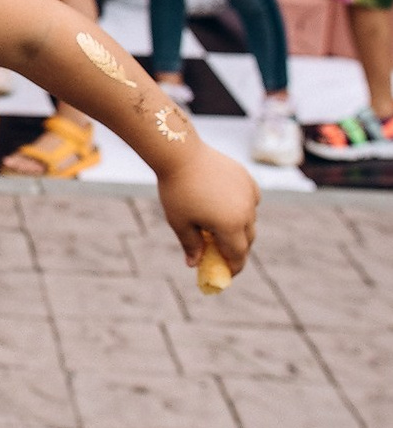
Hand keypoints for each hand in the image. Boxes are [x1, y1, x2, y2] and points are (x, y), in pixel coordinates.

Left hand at [156, 144, 258, 276]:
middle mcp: (245, 211)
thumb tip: (194, 264)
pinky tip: (230, 206)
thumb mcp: (179, 221)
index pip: (238, 255)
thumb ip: (190, 245)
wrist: (181, 153)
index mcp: (230, 225)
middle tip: (224, 254)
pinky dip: (243, 207)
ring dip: (240, 227)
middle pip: (247, 239)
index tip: (227, 274)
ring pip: (250, 218)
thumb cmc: (177, 190)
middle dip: (237, 249)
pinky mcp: (246, 178)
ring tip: (223, 228)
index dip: (234, 267)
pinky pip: (250, 199)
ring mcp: (248, 193)